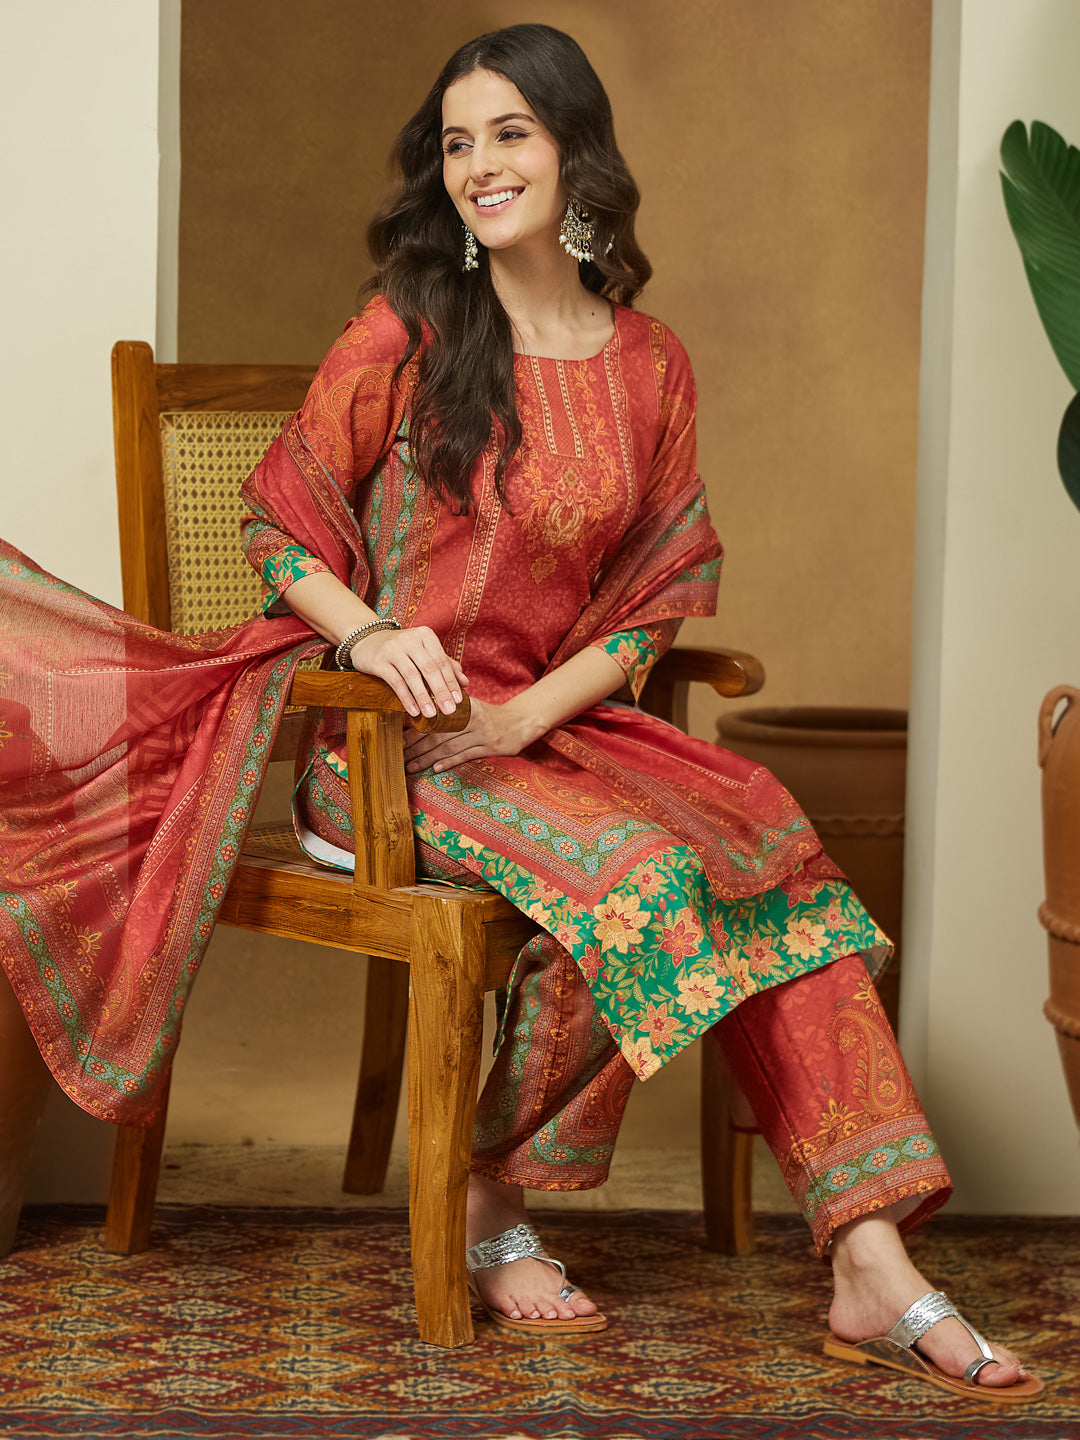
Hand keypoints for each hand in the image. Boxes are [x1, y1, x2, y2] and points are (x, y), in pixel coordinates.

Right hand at [349, 625, 467, 719]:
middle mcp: (410, 639)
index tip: (458, 701)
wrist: (367, 641)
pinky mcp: (379, 661)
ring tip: (432, 714)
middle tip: (449, 711)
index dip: (451, 682)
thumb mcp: (424, 651)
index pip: (441, 661)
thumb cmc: (402, 649)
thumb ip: (445, 664)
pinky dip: (406, 698)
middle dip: (441, 692)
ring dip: (423, 697)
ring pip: (412, 676)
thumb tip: (465, 683)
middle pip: (430, 668)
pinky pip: (395, 682)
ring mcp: (393, 649)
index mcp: (425, 635)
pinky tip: (413, 711)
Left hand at [403, 695, 538, 773]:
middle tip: (397, 756)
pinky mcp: (490, 746)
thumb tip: (416, 718)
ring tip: (410, 766)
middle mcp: (470, 717)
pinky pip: (466, 754)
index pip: (433, 718)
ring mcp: (481, 732)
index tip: (397, 739)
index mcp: (462, 705)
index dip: (413, 730)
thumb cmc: (488, 716)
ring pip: (448, 746)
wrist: (520, 722)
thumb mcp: (470, 707)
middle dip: (415, 746)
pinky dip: (449, 762)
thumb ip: (447, 711)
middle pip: (437, 733)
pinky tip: (435, 768)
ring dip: (427, 758)